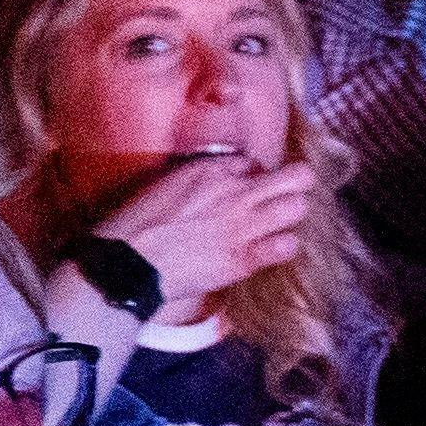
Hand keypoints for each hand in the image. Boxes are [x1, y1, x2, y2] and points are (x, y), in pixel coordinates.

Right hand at [84, 149, 320, 317]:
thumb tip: (213, 183)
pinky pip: (287, 246)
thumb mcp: (162, 184)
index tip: (244, 185)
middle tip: (286, 193)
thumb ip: (194, 179)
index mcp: (209, 170)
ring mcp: (243, 226)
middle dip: (295, 183)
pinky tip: (271, 247)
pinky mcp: (245, 258)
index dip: (251, 174)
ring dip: (290, 214)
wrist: (129, 263)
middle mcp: (234, 193)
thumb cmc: (134, 225)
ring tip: (277, 222)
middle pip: (293, 176)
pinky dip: (282, 246)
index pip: (252, 162)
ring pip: (297, 208)